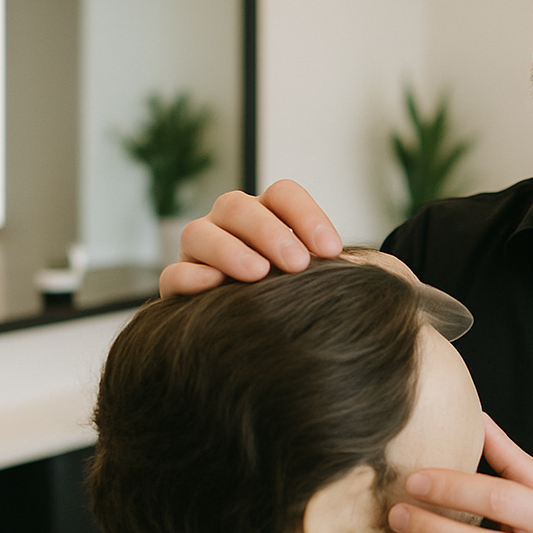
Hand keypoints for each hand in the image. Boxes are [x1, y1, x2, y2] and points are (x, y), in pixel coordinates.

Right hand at [158, 180, 342, 297]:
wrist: (254, 338)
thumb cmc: (296, 298)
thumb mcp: (315, 278)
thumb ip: (330, 268)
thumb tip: (359, 271)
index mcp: (268, 214)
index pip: (283, 193)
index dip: (306, 215)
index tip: (331, 251)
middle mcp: (230, 224)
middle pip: (239, 206)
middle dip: (270, 232)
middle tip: (297, 263)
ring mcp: (199, 250)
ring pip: (199, 233)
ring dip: (229, 250)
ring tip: (258, 274)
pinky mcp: (178, 285)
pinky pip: (173, 274)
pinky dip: (190, 277)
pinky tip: (213, 286)